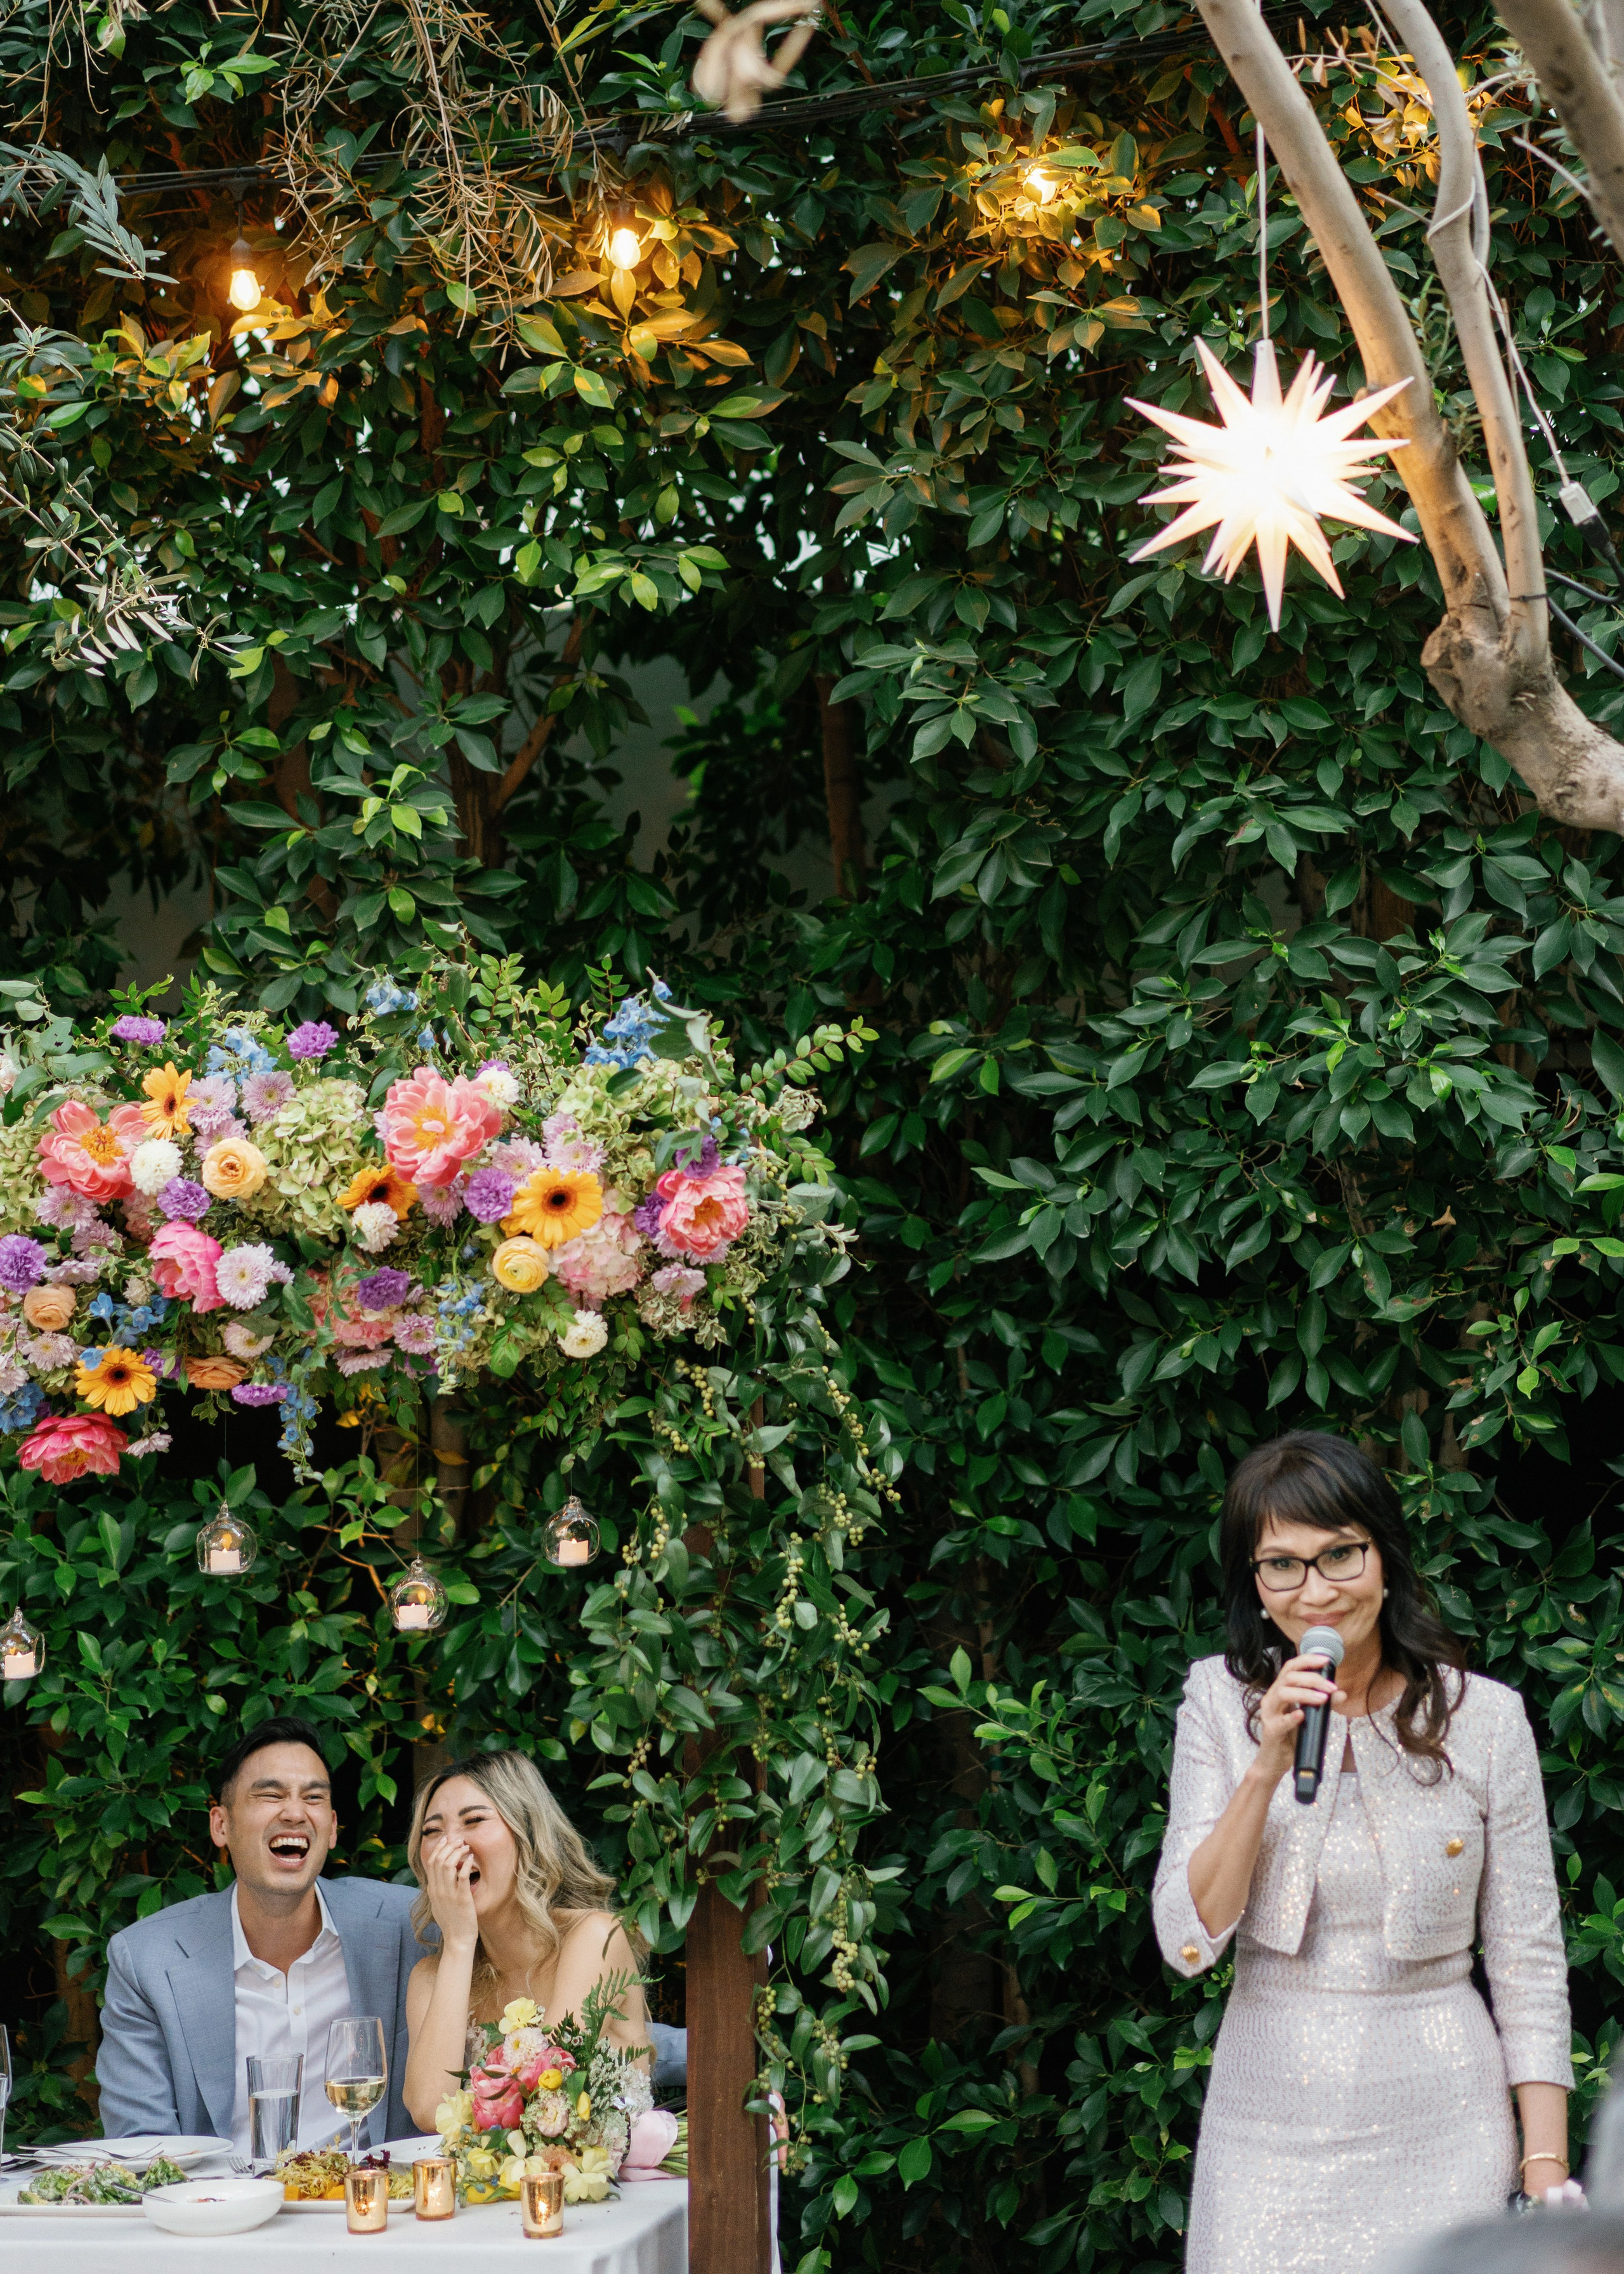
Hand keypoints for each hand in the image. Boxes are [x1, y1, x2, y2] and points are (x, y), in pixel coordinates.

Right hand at [421, 1833, 478, 1949]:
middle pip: (438, 1860)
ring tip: (465, 1846)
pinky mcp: (461, 1898)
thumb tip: (440, 1876)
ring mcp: (449, 1894)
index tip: (446, 1839)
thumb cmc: (451, 1922)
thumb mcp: (439, 1904)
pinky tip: (471, 1859)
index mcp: (432, 1890)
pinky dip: (466, 1864)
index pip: (431, 1863)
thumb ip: (438, 1890)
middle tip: (458, 1839)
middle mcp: (438, 1890)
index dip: (438, 1848)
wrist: (457, 1940)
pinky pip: (462, 1876)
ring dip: (457, 1852)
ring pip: (448, 1865)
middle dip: (448, 1846)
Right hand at [1251, 1654, 1345, 1784]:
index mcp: (1280, 1691)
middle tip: (1332, 1687)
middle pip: (1289, 1677)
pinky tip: (1302, 1716)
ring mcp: (1269, 1714)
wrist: (1275, 1762)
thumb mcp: (1310, 1718)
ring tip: (1324, 1699)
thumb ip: (1323, 1705)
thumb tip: (1341, 1693)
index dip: (1307, 1660)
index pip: (1290, 1667)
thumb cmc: (1291, 1737)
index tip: (1326, 1660)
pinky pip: (1279, 1722)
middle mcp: (1271, 1698)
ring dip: (1305, 1694)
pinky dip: (1291, 1717)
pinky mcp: (1270, 1731)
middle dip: (1313, 1678)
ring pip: (1282, 1693)